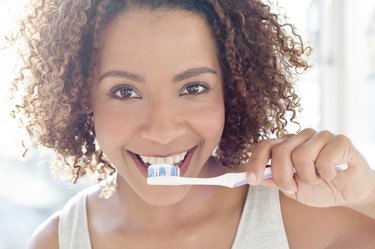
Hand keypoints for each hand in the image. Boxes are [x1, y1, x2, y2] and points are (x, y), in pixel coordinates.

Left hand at [246, 128, 374, 208]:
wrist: (349, 194)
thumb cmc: (319, 189)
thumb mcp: (292, 189)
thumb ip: (273, 180)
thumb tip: (254, 177)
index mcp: (286, 144)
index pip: (264, 145)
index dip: (255, 162)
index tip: (251, 180)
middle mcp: (301, 136)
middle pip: (280, 151)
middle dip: (283, 176)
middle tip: (294, 187)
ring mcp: (320, 136)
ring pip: (301, 155)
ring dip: (308, 177)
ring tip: (318, 179)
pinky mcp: (340, 140)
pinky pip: (324, 159)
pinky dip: (326, 174)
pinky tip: (332, 174)